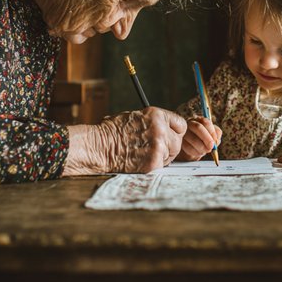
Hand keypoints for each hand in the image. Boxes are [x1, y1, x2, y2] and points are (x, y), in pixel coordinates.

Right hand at [63, 107, 185, 174]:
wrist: (100, 146)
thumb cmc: (113, 131)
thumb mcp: (135, 116)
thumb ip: (154, 122)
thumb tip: (166, 128)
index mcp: (157, 115)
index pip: (181, 124)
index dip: (175, 132)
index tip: (170, 136)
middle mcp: (160, 129)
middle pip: (178, 142)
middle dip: (169, 147)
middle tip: (157, 149)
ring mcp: (158, 146)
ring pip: (170, 155)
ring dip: (161, 157)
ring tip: (143, 154)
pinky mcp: (153, 162)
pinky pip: (161, 165)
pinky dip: (153, 165)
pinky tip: (140, 160)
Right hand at [176, 116, 221, 161]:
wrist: (192, 147)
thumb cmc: (203, 139)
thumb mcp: (212, 135)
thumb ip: (216, 134)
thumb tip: (216, 140)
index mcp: (199, 120)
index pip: (206, 122)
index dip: (212, 132)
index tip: (215, 141)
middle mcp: (190, 123)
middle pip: (198, 127)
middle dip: (206, 138)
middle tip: (211, 147)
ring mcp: (183, 132)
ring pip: (192, 138)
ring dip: (201, 147)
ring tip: (205, 151)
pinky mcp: (179, 141)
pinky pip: (187, 147)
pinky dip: (195, 152)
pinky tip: (199, 153)